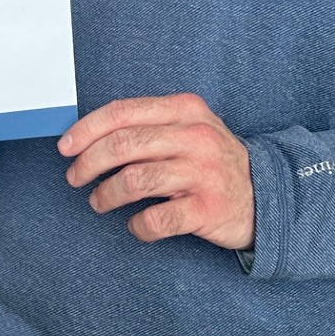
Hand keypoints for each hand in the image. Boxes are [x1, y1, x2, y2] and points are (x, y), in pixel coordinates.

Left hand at [59, 94, 253, 249]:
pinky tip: (135, 225)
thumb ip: (147, 125)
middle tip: (75, 177)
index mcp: (185, 110)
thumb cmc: (212, 160)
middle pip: (123, 145)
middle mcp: (195, 137)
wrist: (268, 195)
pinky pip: (157, 219)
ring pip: (135, 180)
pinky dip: (138, 226)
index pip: (123, 112)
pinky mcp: (208, 209)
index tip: (66, 147)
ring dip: (106, 194)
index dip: (86, 129)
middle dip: (88, 163)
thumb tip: (88, 136)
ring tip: (99, 201)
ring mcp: (203, 173)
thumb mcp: (189, 127)